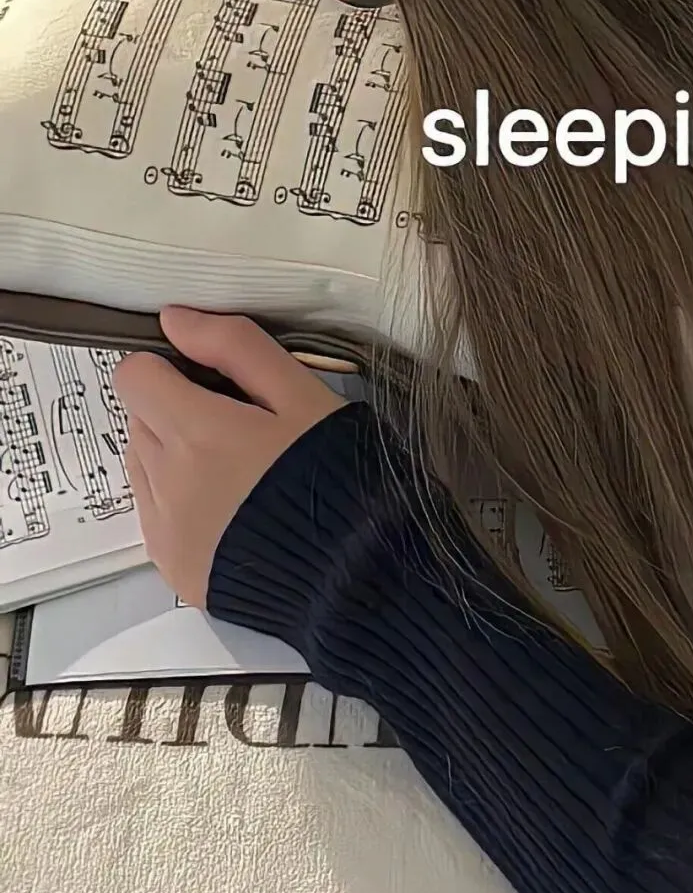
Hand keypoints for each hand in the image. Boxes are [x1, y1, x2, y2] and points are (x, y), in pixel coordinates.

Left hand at [113, 308, 344, 606]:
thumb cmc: (338, 476)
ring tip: (237, 471)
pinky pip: (155, 517)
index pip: (135, 376)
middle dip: (176, 410)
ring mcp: (166, 531)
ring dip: (174, 458)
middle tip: (238, 426)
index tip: (208, 379)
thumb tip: (177, 320)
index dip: (169, 367)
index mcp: (196, 432)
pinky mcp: (173, 568)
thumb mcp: (301, 395)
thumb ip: (235, 347)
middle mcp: (167, 483)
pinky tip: (232, 509)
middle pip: (140, 420)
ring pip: (143, 467)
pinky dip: (179, 505)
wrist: (357, 572)